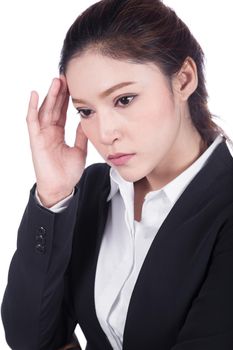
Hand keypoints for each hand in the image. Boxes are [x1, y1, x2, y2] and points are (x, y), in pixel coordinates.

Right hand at [26, 75, 87, 206]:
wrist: (61, 188)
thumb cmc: (68, 172)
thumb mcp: (79, 150)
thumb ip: (81, 135)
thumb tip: (86, 120)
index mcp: (59, 133)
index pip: (63, 111)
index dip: (67, 98)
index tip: (74, 84)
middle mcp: (49, 131)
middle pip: (54, 108)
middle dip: (59, 92)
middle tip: (65, 76)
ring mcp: (41, 135)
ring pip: (45, 110)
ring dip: (49, 96)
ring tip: (56, 81)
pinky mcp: (36, 140)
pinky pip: (32, 121)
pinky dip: (32, 108)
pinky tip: (35, 95)